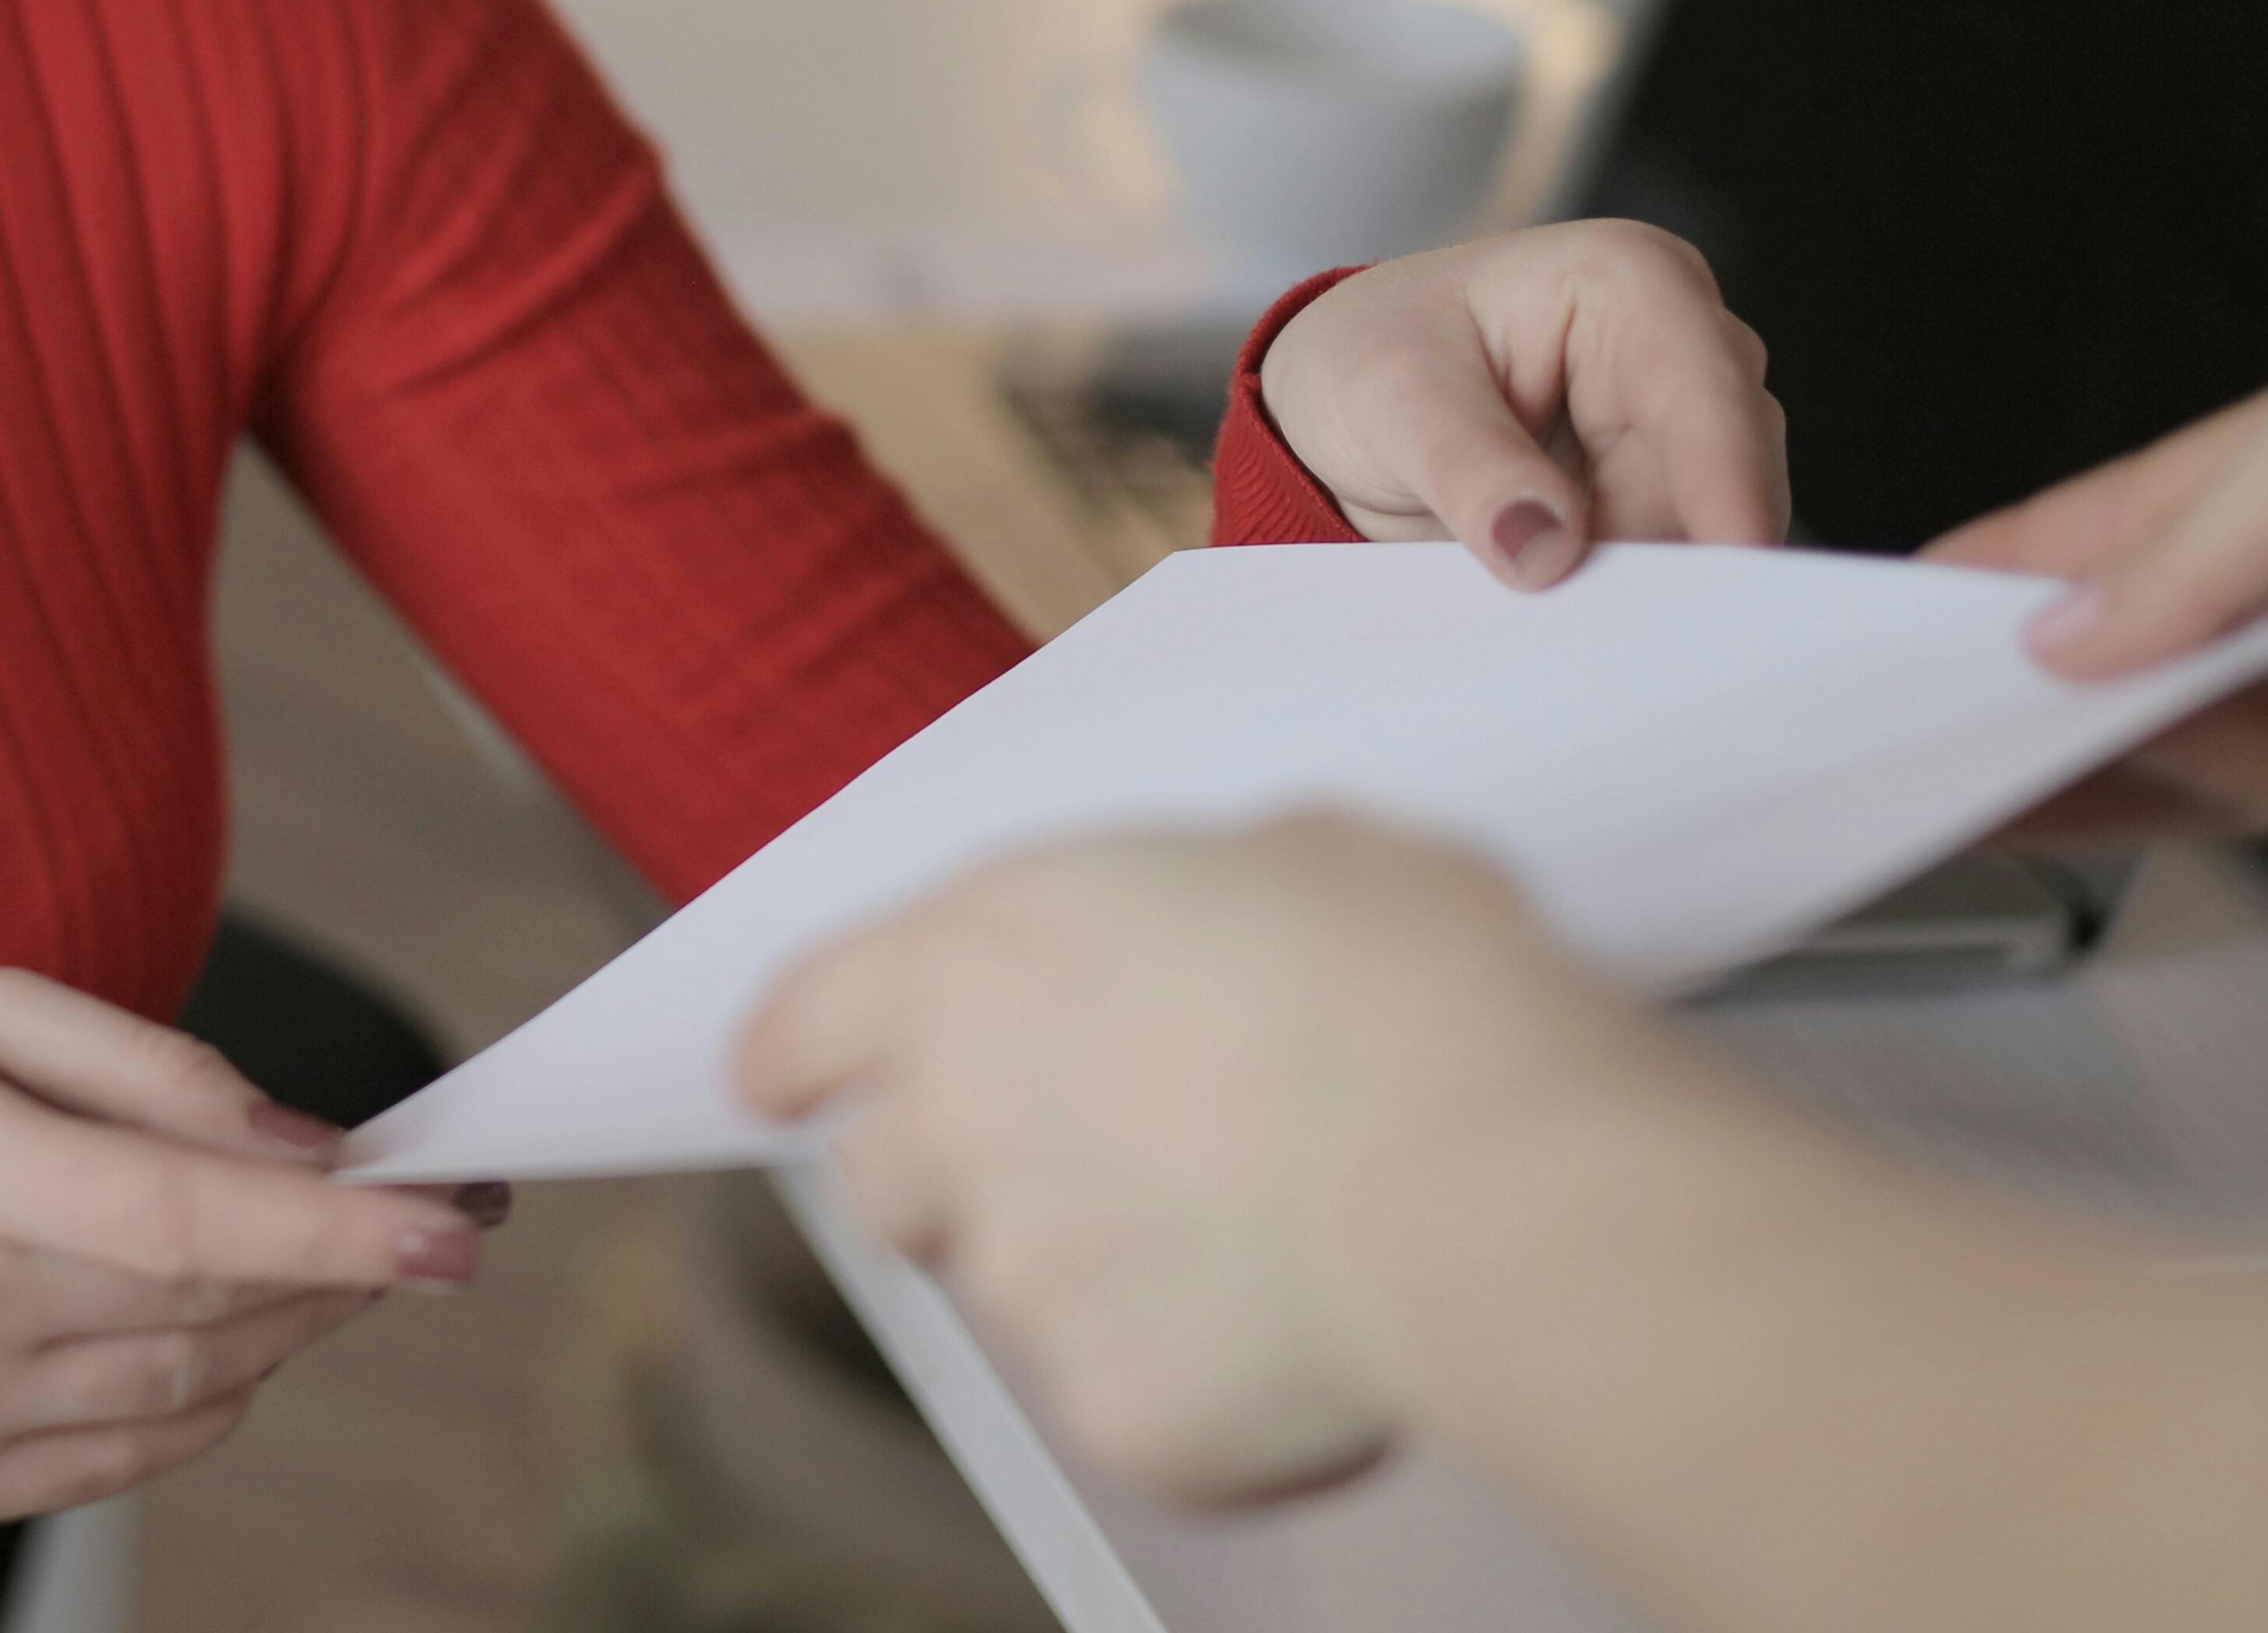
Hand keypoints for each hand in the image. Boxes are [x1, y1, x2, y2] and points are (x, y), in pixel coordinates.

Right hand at [0, 970, 494, 1530]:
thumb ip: (140, 1065)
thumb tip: (302, 1143)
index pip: (180, 1216)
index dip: (334, 1228)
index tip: (456, 1224)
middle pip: (204, 1304)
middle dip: (342, 1261)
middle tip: (426, 1212)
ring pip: (189, 1388)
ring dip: (287, 1322)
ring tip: (324, 1256)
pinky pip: (131, 1453)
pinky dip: (208, 1394)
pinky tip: (219, 1328)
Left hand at [738, 819, 1640, 1503]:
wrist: (1477, 1170)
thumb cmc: (1403, 978)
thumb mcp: (1304, 851)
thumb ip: (1200, 897)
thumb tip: (1230, 925)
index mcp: (970, 957)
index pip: (802, 1020)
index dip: (798, 1056)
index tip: (790, 1082)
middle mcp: (955, 1121)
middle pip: (882, 1177)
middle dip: (949, 1179)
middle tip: (1078, 1166)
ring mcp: (1023, 1284)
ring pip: (1013, 1298)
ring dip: (1087, 1277)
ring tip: (1237, 1240)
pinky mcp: (1110, 1416)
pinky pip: (1135, 1405)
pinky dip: (1201, 1381)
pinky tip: (1306, 1330)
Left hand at [1254, 221, 1790, 585]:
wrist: (1342, 401)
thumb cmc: (1371, 362)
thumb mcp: (1392, 400)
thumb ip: (1472, 472)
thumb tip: (1546, 551)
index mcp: (1629, 282)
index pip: (1703, 385)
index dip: (1727, 476)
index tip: (1732, 557)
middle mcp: (1682, 348)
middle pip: (1726, 472)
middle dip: (1672, 554)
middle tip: (1606, 634)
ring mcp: (1683, 428)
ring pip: (1710, 531)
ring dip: (1642, 587)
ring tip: (1555, 621)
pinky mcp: (1665, 497)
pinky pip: (1675, 564)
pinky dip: (1629, 602)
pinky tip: (1573, 622)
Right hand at [1927, 305, 2267, 846]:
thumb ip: (2193, 538)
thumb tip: (2070, 632)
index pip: (2153, 517)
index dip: (2036, 552)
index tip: (1927, 586)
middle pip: (2162, 637)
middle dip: (2040, 663)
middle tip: (1921, 688)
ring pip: (2197, 732)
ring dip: (2073, 743)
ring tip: (1959, 748)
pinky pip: (2264, 801)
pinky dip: (2162, 792)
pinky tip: (2074, 775)